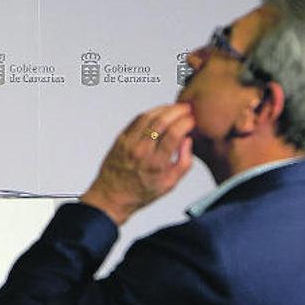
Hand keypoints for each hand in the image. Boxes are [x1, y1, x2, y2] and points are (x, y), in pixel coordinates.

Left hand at [80, 103, 194, 225]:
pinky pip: (136, 120)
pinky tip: (158, 112)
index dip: (186, 122)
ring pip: (148, 116)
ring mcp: (129, 143)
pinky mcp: (120, 139)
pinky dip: (150, 112)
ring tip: (174, 108)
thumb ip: (184, 162)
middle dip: (177, 111)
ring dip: (164, 108)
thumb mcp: (170, 184)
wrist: (112, 196)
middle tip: (186, 108)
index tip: (192, 120)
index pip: (174, 133)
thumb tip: (187, 141)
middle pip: (162, 121)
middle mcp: (141, 151)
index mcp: (156, 163)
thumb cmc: (140, 192)